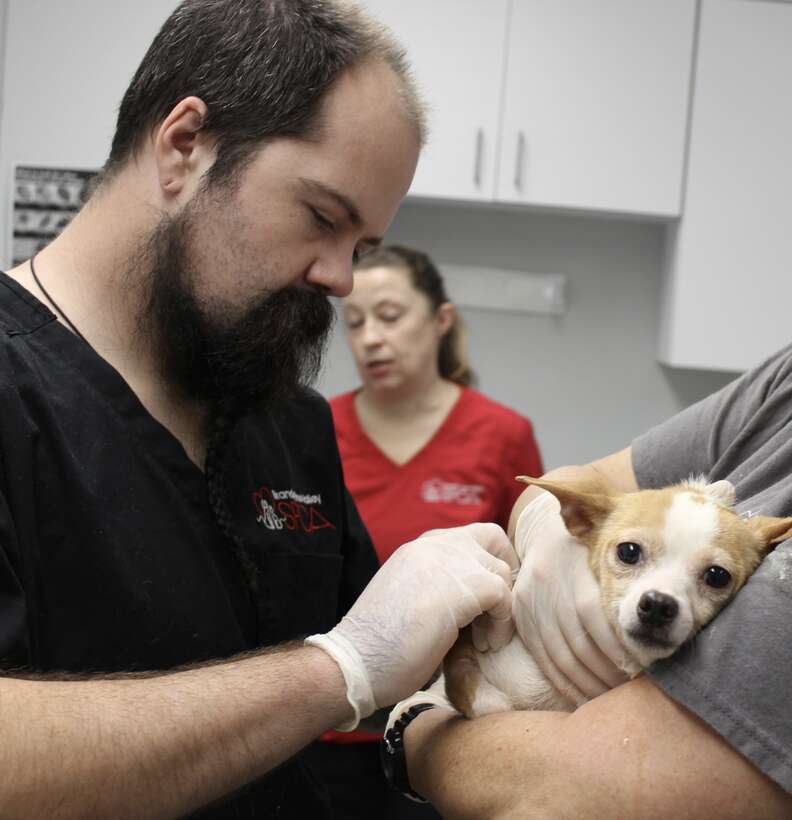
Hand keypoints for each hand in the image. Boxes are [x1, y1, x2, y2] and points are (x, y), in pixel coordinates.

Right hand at [307, 523, 516, 728]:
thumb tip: (472, 601)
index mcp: (418, 548)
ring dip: (500, 607)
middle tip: (495, 610)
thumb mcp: (409, 598)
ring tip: (482, 639)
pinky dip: (500, 624)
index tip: (483, 599)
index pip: (467, 536)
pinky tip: (484, 646)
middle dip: (503, 573)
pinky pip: (503, 595)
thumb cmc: (379, 644)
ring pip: (501, 570)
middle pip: (492, 538)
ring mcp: (449, 560)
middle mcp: (434, 545)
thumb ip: (436, 585)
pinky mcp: (465, 586)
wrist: (357, 659)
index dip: (484, 563)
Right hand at [512, 492, 628, 705]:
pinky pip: (543, 660)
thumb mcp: (607, 556)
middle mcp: (547, 584)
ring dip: (588, 685)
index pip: (594, 616)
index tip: (642, 669)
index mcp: (572, 567)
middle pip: (578, 643)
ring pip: (561, 657)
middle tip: (631, 693)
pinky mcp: (520, 617)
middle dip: (607, 674)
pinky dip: (564, 684)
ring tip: (611, 700)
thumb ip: (624, 590)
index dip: (618, 648)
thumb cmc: (591, 550)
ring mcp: (530, 602)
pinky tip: (584, 697)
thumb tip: (652, 639)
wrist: (546, 534)